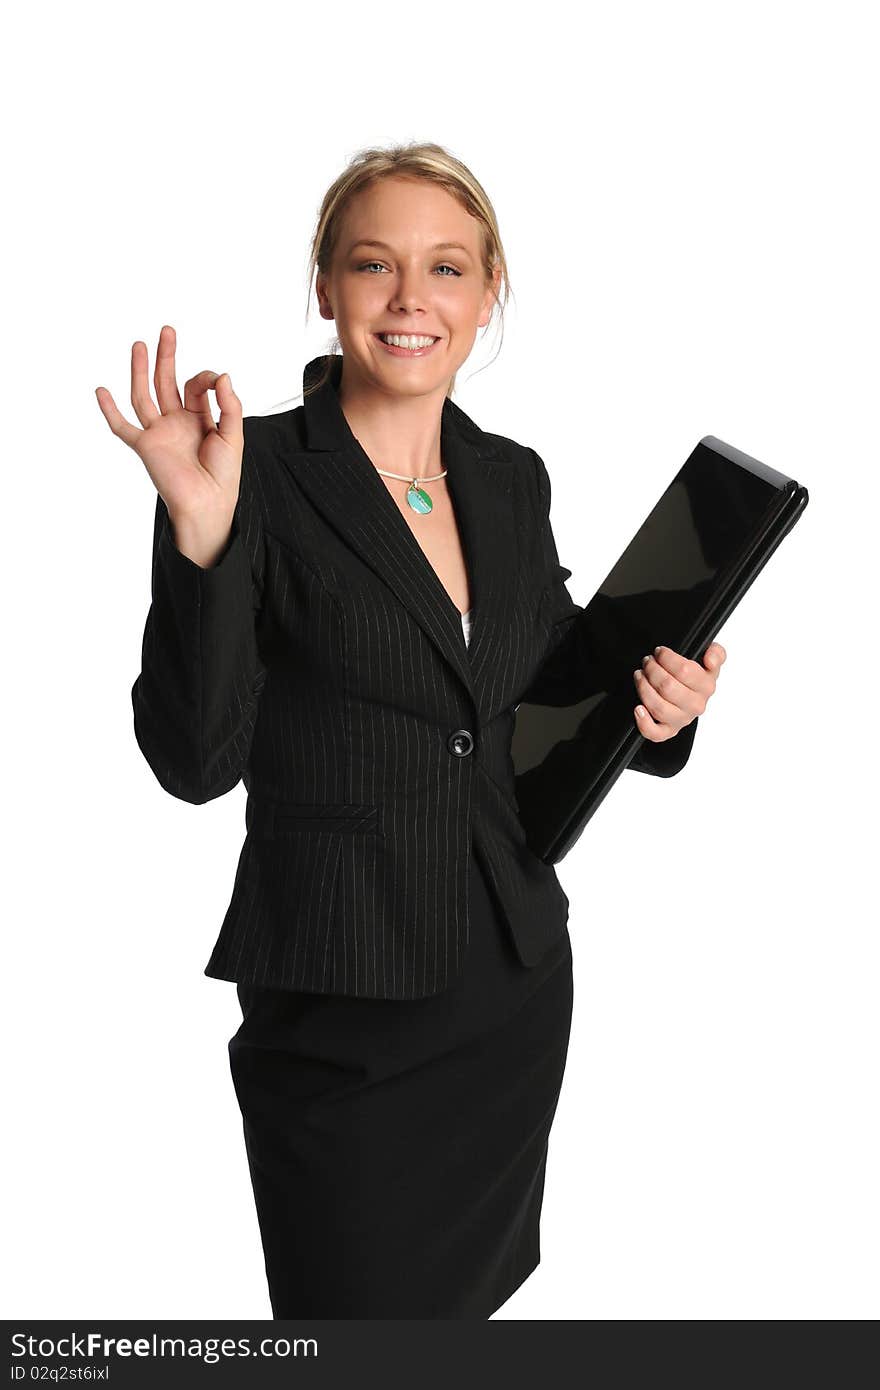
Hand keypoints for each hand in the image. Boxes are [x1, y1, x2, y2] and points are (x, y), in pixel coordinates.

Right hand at [95, 325, 242, 533]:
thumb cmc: (223, 475)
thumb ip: (229, 405)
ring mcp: (159, 433)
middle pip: (167, 382)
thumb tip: (222, 375)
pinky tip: (101, 391)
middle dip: (166, 357)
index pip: (196, 387)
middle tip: (167, 331)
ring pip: (144, 396)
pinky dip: (110, 411)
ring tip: (139, 345)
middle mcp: (176, 422)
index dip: (205, 378)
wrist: (207, 503)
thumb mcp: (233, 434)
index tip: (215, 381)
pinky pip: (122, 427)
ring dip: (141, 371)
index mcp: (199, 419)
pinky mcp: (145, 446)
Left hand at [632, 642, 726, 740]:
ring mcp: (681, 719)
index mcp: (707, 687)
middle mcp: (696, 705)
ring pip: (658, 707)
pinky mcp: (668, 731)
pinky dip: (644, 722)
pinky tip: (638, 709)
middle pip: (668, 687)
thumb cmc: (694, 678)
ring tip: (640, 675)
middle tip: (647, 662)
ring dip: (644, 688)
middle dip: (652, 670)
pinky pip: (655, 733)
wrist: (689, 698)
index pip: (684, 671)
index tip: (659, 651)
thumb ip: (716, 654)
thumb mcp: (709, 662)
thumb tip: (710, 659)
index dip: (667, 658)